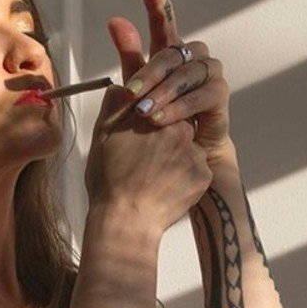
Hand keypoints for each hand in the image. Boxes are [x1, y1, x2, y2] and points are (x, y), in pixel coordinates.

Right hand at [85, 77, 211, 236]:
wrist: (126, 221)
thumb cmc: (111, 183)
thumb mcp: (102, 135)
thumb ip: (115, 104)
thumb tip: (122, 85)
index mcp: (154, 115)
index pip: (161, 103)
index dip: (151, 117)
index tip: (143, 133)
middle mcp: (179, 129)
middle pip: (177, 125)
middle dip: (165, 137)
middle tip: (146, 160)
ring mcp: (195, 152)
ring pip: (188, 148)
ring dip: (176, 157)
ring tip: (154, 177)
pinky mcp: (204, 175)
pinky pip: (197, 171)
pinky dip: (185, 177)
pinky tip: (166, 188)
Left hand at [109, 0, 230, 167]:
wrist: (167, 180)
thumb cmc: (147, 143)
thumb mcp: (130, 101)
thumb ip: (129, 61)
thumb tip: (116, 20)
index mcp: (165, 63)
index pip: (164, 26)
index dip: (157, 4)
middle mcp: (188, 67)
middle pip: (177, 49)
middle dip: (152, 68)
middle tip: (131, 92)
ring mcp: (206, 82)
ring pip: (191, 69)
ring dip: (166, 88)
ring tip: (144, 112)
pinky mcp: (218, 104)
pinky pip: (206, 93)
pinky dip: (182, 105)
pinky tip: (162, 119)